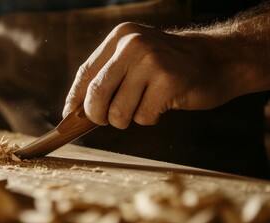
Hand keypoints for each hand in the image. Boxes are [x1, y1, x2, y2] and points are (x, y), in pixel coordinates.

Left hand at [63, 22, 237, 128]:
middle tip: (109, 119)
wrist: (218, 59)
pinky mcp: (168, 82)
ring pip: (118, 112)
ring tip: (144, 105)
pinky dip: (150, 118)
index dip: (75, 99)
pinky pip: (143, 117)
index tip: (70, 116)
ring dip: (128, 119)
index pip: (86, 73)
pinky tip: (162, 103)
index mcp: (120, 37)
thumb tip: (75, 110)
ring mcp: (151, 62)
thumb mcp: (135, 58)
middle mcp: (133, 45)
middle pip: (96, 95)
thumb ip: (107, 77)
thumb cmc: (169, 66)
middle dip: (98, 116)